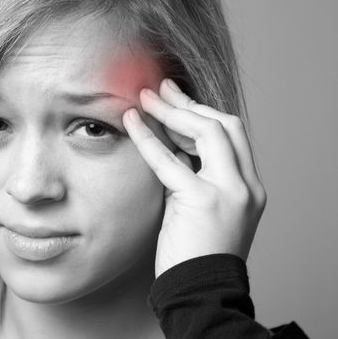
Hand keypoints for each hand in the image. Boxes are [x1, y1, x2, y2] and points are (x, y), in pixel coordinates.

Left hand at [122, 78, 266, 277]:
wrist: (200, 291)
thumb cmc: (195, 254)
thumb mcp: (199, 210)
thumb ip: (191, 178)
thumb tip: (168, 146)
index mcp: (248, 187)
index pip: (230, 135)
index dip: (200, 113)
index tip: (175, 101)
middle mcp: (246, 185)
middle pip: (224, 125)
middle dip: (189, 104)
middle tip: (160, 89)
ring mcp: (231, 192)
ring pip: (206, 132)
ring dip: (172, 112)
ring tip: (145, 98)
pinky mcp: (204, 201)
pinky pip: (171, 160)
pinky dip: (149, 138)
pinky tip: (132, 121)